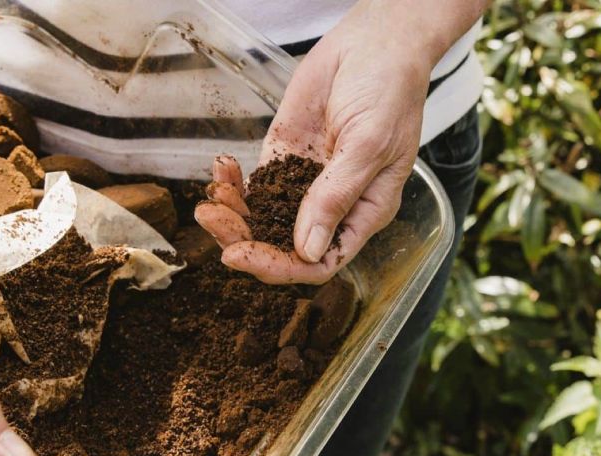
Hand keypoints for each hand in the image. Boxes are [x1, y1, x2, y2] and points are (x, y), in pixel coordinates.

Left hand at [196, 4, 436, 283]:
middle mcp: (334, 206)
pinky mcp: (285, 157)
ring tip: (211, 197)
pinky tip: (219, 170)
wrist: (376, 43)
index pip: (321, 261)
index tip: (244, 255)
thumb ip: (336, 195)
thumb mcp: (368, 145)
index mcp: (364, 214)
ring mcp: (306, 182)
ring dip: (233, 214)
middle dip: (245, 239)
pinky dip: (233, 183)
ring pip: (263, 219)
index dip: (281, 266)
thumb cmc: (390, 93)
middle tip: (212, 219)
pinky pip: (254, 184)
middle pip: (284, 246)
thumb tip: (308, 250)